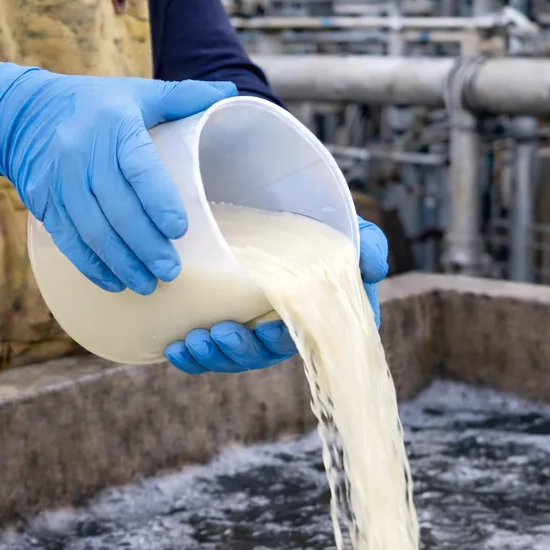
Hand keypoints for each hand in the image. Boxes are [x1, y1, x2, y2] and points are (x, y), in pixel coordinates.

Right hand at [0, 64, 236, 294]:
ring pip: (93, 232)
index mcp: (114, 125)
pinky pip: (69, 241)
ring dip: (122, 264)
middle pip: (118, 210)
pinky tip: (114, 283)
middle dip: (146, 247)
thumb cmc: (94, 105)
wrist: (23, 113)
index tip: (179, 231)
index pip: (139, 168)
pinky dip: (92, 267)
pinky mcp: (43, 202)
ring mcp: (59, 180)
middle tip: (171, 271)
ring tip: (147, 285)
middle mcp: (83, 153)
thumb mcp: (135, 92)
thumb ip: (182, 97)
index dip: (159, 202)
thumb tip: (229, 94)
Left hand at [166, 216, 388, 373]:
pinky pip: (209, 353)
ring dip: (215, 356)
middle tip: (219, 333)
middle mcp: (290, 325)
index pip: (315, 340)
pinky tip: (175, 347)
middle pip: (269, 353)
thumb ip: (365, 242)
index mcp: (323, 311)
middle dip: (242, 350)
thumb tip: (374, 268)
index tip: (267, 328)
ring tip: (193, 340)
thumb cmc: (311, 211)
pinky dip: (193, 357)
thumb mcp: (343, 221)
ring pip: (237, 356)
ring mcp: (255, 327)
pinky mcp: (224, 322)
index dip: (289, 341)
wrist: (265, 192)